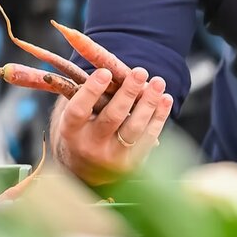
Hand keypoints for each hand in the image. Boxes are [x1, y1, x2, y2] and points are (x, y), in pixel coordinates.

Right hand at [53, 66, 172, 185]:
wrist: (86, 170)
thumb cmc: (84, 129)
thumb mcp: (78, 114)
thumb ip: (89, 94)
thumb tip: (109, 66)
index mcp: (71, 131)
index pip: (78, 111)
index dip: (91, 91)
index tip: (105, 72)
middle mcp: (90, 146)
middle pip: (112, 117)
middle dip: (128, 92)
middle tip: (140, 71)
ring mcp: (112, 156)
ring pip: (134, 127)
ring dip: (149, 102)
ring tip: (158, 81)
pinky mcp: (132, 163)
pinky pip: (149, 137)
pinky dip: (159, 116)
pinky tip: (165, 98)